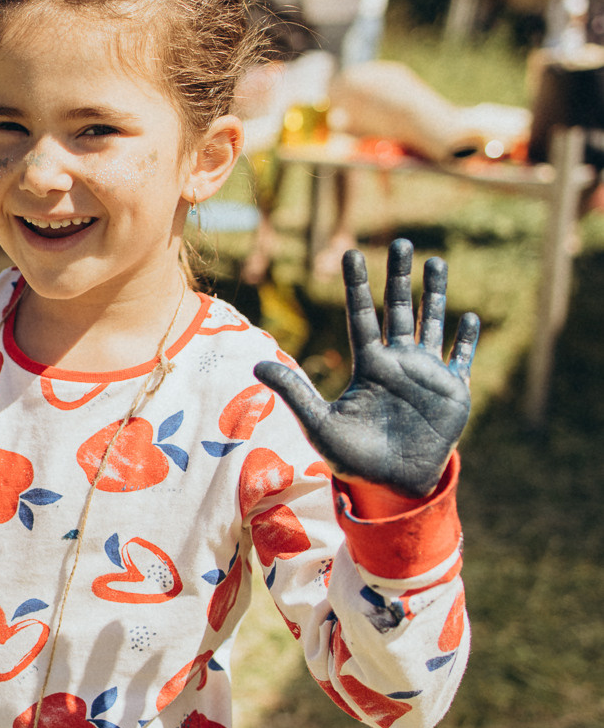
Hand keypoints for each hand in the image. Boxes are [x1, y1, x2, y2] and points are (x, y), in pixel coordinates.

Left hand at [254, 240, 479, 497]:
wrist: (392, 485)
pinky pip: (462, 359)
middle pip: (398, 310)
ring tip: (435, 261)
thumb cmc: (354, 457)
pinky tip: (471, 318)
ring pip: (431, 323)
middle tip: (400, 241)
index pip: (362, 316)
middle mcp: (398, 363)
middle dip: (399, 277)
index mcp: (370, 366)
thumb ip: (295, 392)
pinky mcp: (453, 392)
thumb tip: (256, 365)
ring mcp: (427, 375)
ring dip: (434, 295)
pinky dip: (467, 340)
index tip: (350, 252)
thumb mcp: (320, 424)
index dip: (357, 286)